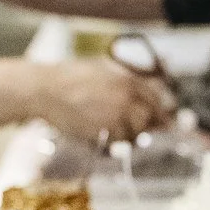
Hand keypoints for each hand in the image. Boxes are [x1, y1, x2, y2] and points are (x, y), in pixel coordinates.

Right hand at [20, 58, 175, 140]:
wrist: (46, 90)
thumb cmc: (69, 77)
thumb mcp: (102, 69)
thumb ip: (124, 79)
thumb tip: (143, 88)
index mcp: (127, 80)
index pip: (155, 99)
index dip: (160, 111)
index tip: (164, 121)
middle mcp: (126, 98)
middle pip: (148, 118)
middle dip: (143, 125)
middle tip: (134, 129)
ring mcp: (116, 116)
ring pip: (133, 132)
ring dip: (126, 134)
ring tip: (108, 127)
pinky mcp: (104, 131)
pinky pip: (116, 141)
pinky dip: (111, 140)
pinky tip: (97, 132)